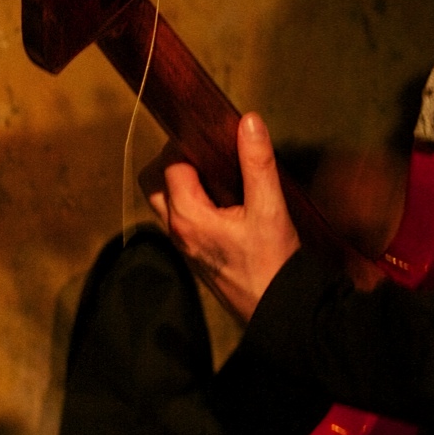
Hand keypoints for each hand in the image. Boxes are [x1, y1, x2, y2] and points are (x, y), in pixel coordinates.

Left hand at [139, 112, 300, 322]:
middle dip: (174, 161)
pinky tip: (225, 200)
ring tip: (218, 174)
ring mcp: (183, 245)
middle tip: (208, 153)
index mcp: (188, 216)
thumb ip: (257, 163)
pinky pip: (180, 219)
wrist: (278, 312)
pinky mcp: (195, 255)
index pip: (171, 164)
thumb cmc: (273, 263)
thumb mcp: (270, 208)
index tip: (213, 135)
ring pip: (165, 202)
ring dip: (181, 182)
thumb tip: (248, 121)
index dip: (188, 144)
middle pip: (155, 183)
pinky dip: (191, 201)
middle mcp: (177, 230)